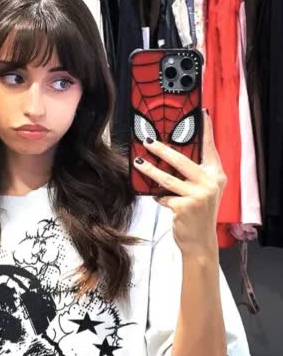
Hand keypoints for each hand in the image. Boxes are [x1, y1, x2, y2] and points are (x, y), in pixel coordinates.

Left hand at [134, 110, 226, 255]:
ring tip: (139, 162)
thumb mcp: (203, 192)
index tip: (202, 113)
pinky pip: (163, 196)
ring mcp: (198, 195)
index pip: (210, 148)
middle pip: (182, 160)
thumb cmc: (199, 215)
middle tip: (148, 141)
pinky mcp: (185, 206)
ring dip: (150, 170)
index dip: (206, 130)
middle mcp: (210, 183)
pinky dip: (158, 197)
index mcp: (216, 175)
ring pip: (167, 178)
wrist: (200, 242)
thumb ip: (194, 175)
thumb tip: (170, 156)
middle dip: (162, 149)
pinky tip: (157, 199)